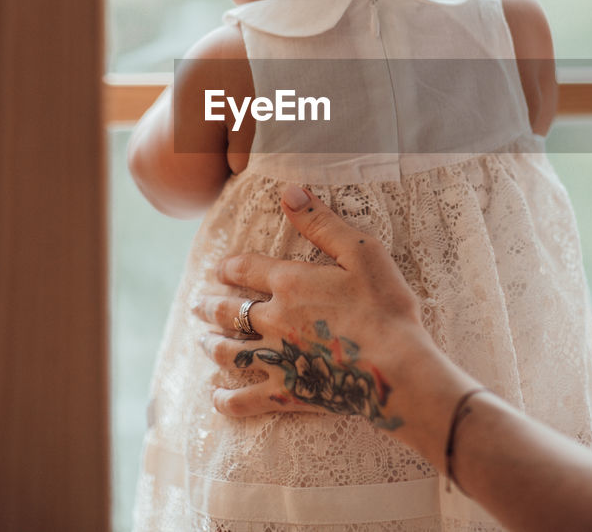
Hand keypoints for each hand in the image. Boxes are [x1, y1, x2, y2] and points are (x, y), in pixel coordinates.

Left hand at [193, 183, 432, 425]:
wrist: (395, 366)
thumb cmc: (385, 306)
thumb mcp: (361, 252)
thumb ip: (321, 222)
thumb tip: (289, 191)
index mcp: (290, 283)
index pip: (245, 270)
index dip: (229, 268)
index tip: (219, 270)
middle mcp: (273, 319)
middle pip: (229, 312)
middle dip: (210, 307)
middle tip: (197, 306)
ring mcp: (276, 359)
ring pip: (229, 352)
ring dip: (211, 344)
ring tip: (203, 342)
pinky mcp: (286, 393)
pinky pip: (244, 399)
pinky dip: (226, 398)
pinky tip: (216, 395)